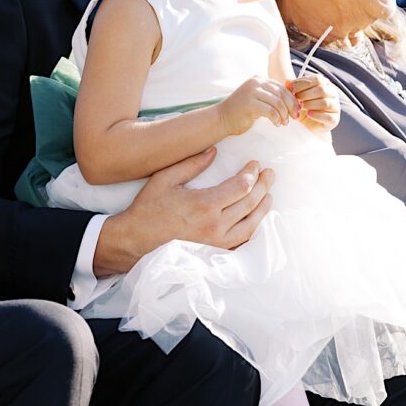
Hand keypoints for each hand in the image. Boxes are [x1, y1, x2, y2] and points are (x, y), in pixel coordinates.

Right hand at [96, 148, 274, 274]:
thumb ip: (191, 164)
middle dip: (264, 186)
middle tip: (270, 174)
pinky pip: (241, 243)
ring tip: (269, 196)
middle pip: (251, 204)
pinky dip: (253, 230)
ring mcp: (217, 243)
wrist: (134, 242)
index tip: (256, 164)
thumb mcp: (165, 179)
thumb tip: (214, 151)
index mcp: (205, 204)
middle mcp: (215, 225)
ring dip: (263, 209)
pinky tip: (256, 221)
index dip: (252, 174)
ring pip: (251, 226)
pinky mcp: (214, 254)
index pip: (241, 186)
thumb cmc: (147, 209)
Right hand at [217, 76, 300, 135]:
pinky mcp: (250, 103)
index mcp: (259, 79)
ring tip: (283, 123)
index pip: (282, 88)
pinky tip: (276, 124)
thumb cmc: (242, 111)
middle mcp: (256, 82)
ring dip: (284, 115)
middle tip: (294, 118)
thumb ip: (272, 96)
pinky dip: (276, 118)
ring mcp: (252, 92)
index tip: (296, 111)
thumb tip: (294, 101)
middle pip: (282, 94)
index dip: (292, 100)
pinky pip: (270, 111)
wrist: (222, 118)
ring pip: (278, 103)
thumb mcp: (259, 99)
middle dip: (291, 107)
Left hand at [287, 74, 339, 131]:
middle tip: (296, 99)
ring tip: (301, 107)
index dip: (303, 83)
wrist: (308, 123)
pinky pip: (328, 116)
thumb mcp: (297, 95)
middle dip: (305, 94)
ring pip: (325, 102)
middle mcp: (333, 93)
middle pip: (321, 90)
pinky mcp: (335, 119)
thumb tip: (287, 82)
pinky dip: (316, 115)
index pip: (317, 79)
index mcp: (325, 84)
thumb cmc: (303, 105)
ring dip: (310, 104)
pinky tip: (308, 114)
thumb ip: (293, 88)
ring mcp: (335, 106)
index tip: (291, 89)